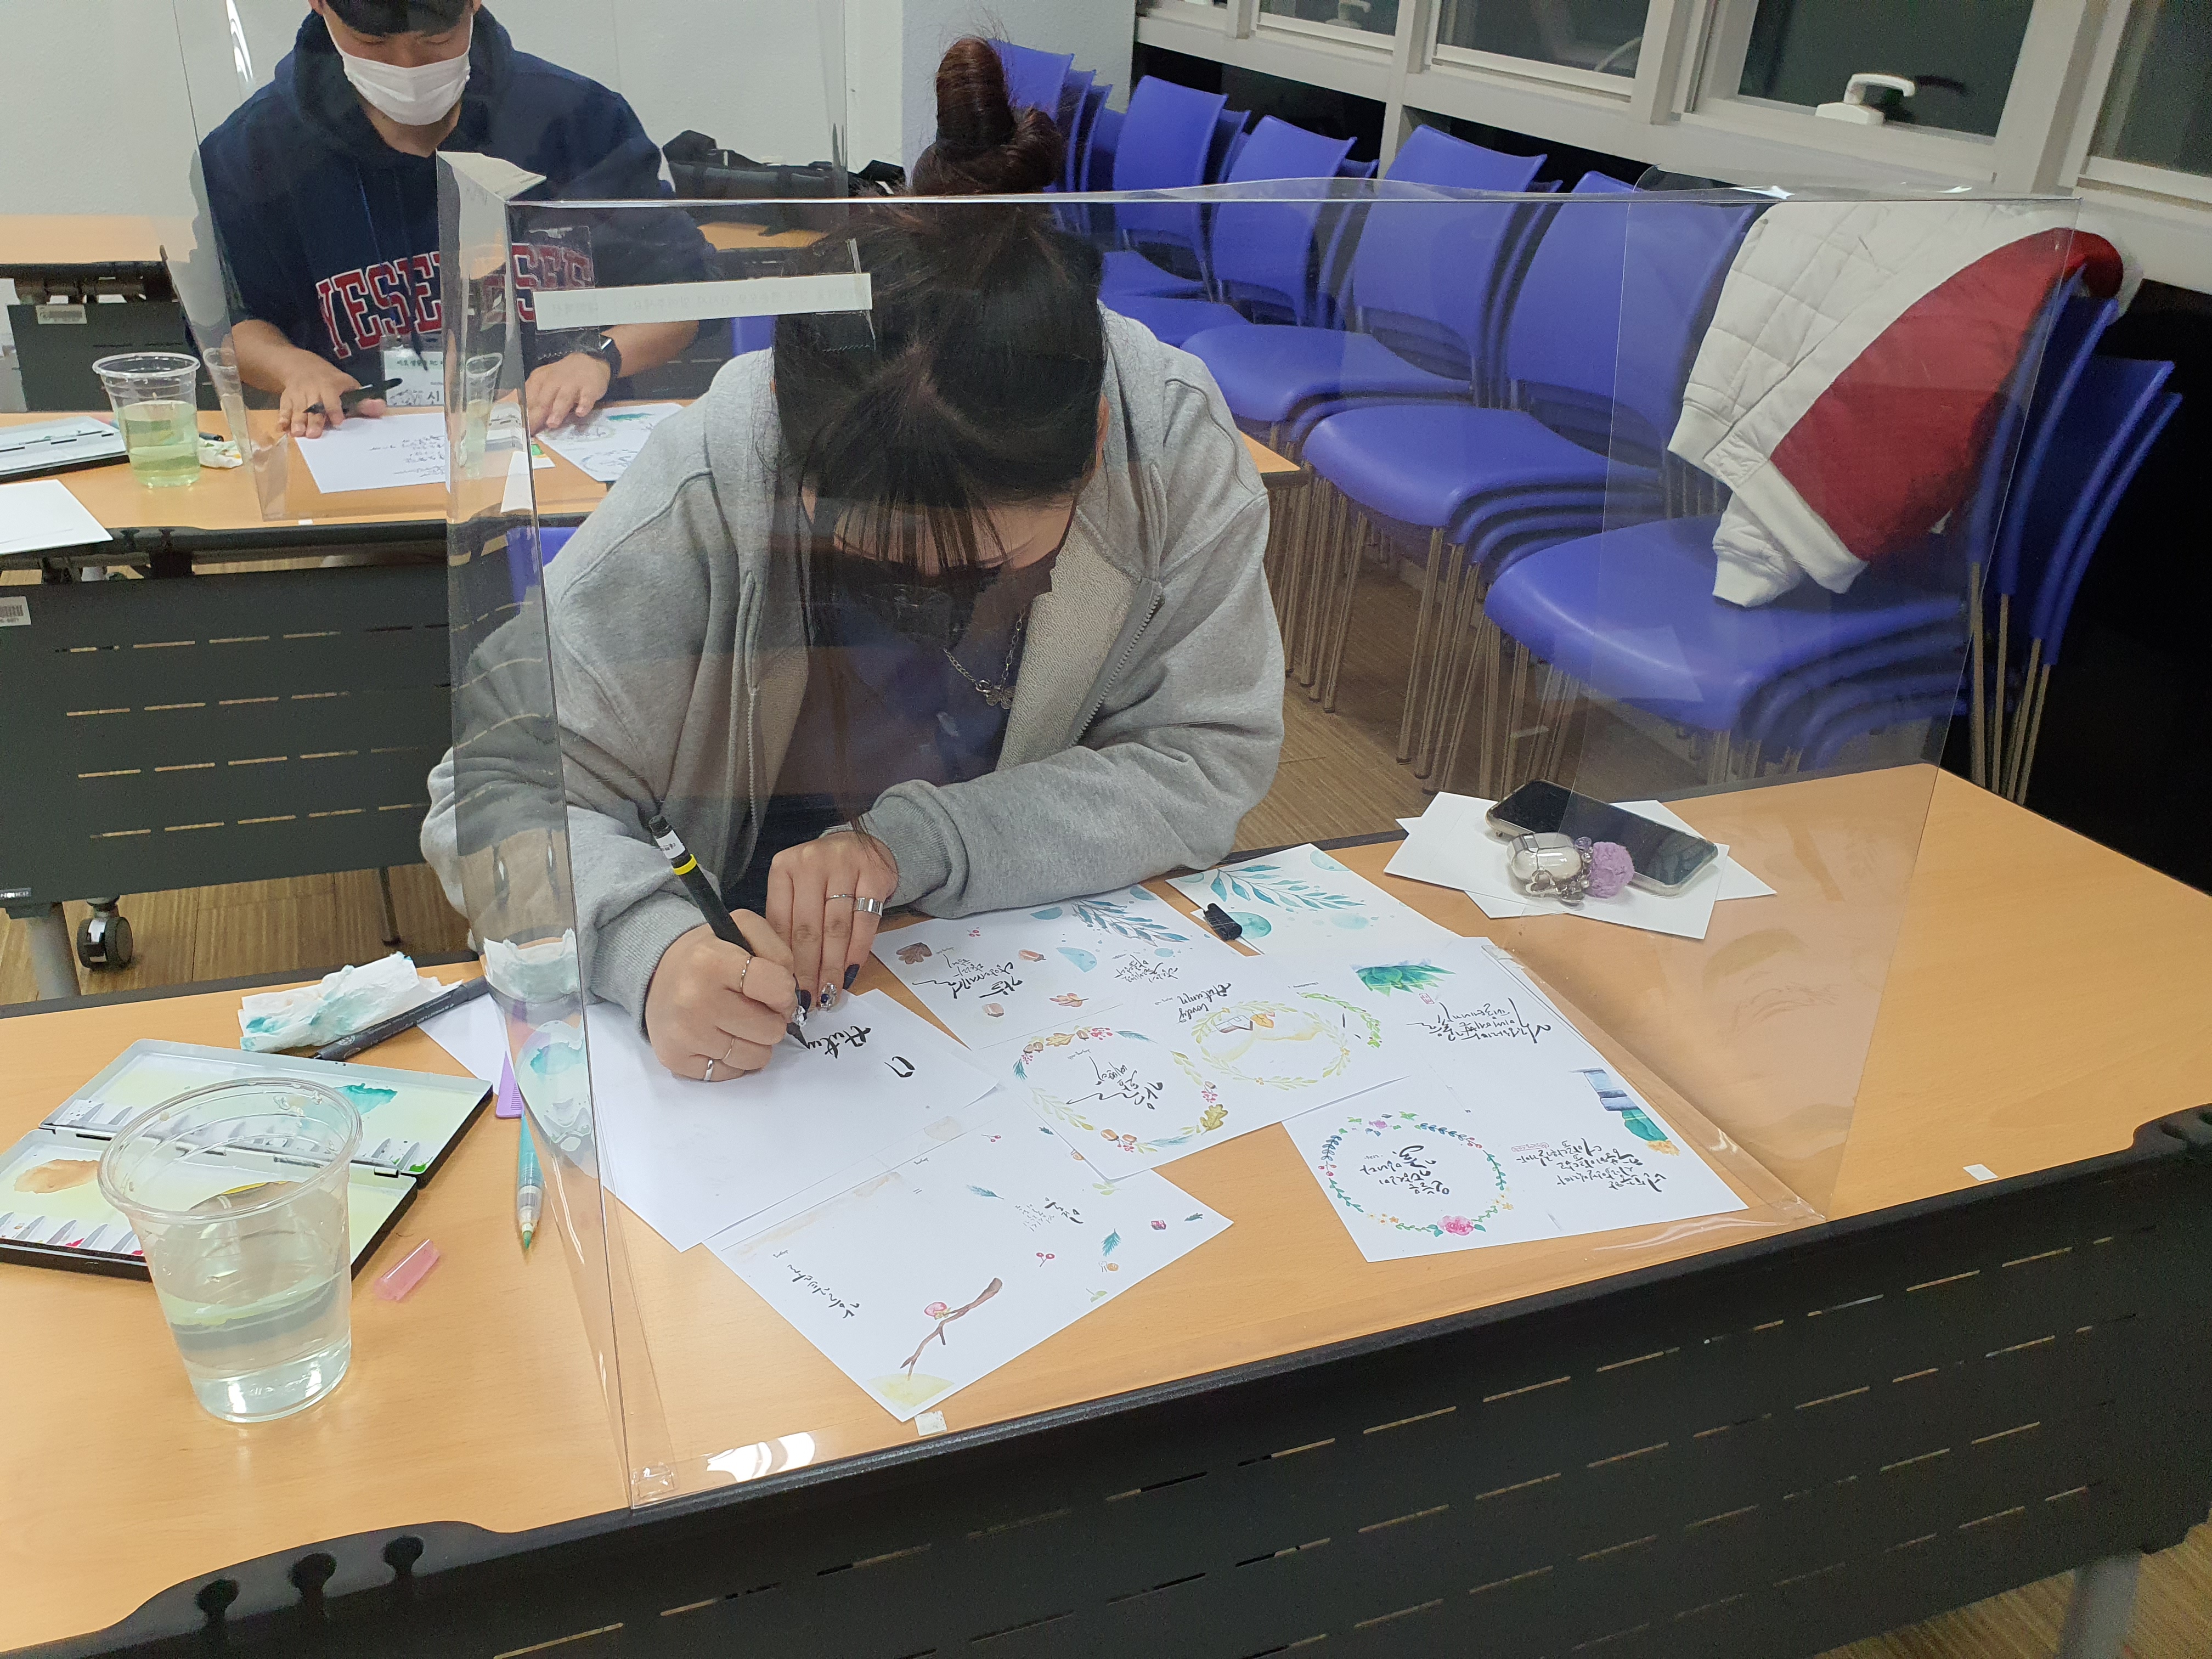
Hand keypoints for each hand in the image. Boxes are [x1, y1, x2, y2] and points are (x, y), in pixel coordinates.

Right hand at [279, 356, 382, 438]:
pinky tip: (282, 428)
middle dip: (313, 420)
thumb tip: (380, 407)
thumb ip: (362, 401)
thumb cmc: (330, 380)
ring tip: (298, 434)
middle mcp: (313, 390)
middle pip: (313, 407)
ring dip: (297, 421)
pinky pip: (283, 407)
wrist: (301, 365)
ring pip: (298, 408)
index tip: (338, 421)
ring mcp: (298, 394)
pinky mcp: (286, 398)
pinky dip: (282, 417)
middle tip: (313, 434)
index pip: (332, 398)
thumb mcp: (349, 385)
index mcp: (330, 386)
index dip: (335, 409)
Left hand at [525, 352, 613, 433]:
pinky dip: (584, 405)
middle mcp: (554, 381)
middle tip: (532, 430)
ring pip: (563, 398)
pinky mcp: (590, 388)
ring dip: (557, 411)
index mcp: (539, 380)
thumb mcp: (545, 384)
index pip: (528, 399)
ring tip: (552, 424)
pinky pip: (586, 397)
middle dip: (537, 415)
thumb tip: (521, 418)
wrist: (589, 363)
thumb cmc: (563, 378)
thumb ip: (533, 399)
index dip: (523, 414)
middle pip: (543, 401)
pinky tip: (580, 413)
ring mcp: (572, 384)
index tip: (520, 429)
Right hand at [643, 918, 799, 1082]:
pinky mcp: (675, 1059)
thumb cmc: (707, 955)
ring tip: (738, 1022)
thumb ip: (778, 953)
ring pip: (756, 1057)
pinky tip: (721, 1037)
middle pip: (771, 1030)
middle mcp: (694, 1000)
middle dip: (770, 1019)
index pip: (778, 989)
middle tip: (753, 1007)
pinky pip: (731, 1073)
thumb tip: (791, 996)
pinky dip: (733, 1059)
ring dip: (755, 1042)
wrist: (656, 974)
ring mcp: (684, 1034)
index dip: (785, 992)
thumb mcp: (743, 930)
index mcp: (712, 961)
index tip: (776, 990)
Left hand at [767, 831, 898, 1016]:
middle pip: (808, 929)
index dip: (783, 961)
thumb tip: (783, 973)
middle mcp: (810, 863)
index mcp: (784, 868)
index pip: (780, 922)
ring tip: (830, 993)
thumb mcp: (798, 889)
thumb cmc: (824, 876)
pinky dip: (858, 950)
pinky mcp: (873, 874)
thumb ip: (789, 920)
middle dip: (808, 970)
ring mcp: (843, 865)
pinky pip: (865, 921)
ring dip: (832, 966)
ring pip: (835, 928)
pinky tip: (851, 971)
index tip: (786, 990)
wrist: (863, 845)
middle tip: (809, 1001)